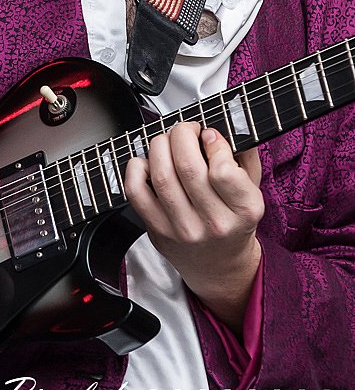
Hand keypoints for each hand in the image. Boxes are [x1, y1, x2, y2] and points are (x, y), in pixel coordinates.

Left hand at [124, 122, 263, 331]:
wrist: (219, 265)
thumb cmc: (234, 220)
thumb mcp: (253, 188)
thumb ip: (245, 154)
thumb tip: (222, 124)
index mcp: (243, 210)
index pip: (223, 171)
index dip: (213, 142)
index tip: (210, 135)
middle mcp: (213, 222)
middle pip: (187, 167)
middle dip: (182, 134)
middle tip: (186, 130)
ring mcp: (182, 229)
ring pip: (161, 175)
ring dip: (160, 146)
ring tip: (168, 141)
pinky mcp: (157, 231)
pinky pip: (136, 192)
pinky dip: (136, 168)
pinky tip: (148, 162)